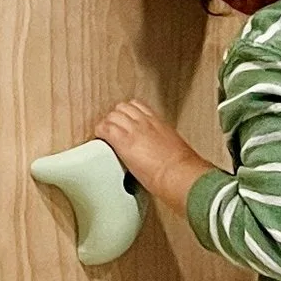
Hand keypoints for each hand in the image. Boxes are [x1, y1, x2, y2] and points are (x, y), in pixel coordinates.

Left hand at [95, 100, 210, 214]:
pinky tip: (100, 139)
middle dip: (116, 117)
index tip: (125, 121)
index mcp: (159, 123)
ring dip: (107, 124)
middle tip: (113, 128)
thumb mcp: (173, 148)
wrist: (178, 174)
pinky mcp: (123, 141)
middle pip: (122, 108)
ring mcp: (133, 130)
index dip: (128, 113)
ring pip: (112, 116)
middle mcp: (145, 122)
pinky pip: (104, 129)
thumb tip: (158, 152)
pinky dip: (100, 132)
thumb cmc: (181, 168)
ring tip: (106, 135)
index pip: (138, 106)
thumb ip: (161, 144)